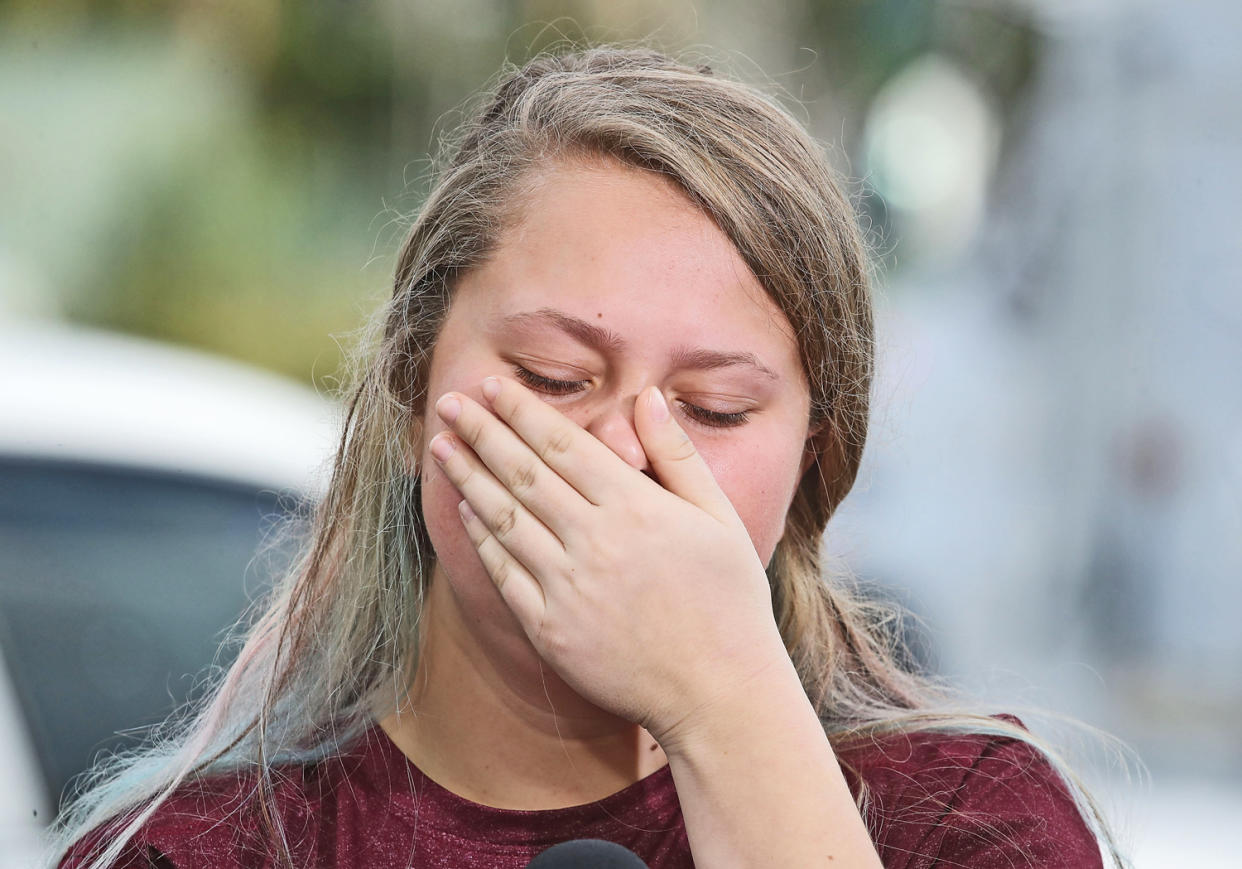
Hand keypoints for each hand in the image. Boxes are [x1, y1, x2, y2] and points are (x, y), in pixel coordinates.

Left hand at [428, 376, 791, 748]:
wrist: (718, 691)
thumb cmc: (728, 600)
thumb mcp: (719, 517)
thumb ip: (677, 454)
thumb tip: (648, 396)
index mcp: (636, 507)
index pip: (563, 444)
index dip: (522, 412)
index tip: (493, 386)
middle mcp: (594, 542)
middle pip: (523, 473)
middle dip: (482, 432)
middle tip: (451, 403)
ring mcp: (567, 588)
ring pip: (503, 518)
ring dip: (468, 477)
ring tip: (442, 447)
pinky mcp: (550, 629)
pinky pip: (504, 573)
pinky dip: (481, 537)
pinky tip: (465, 510)